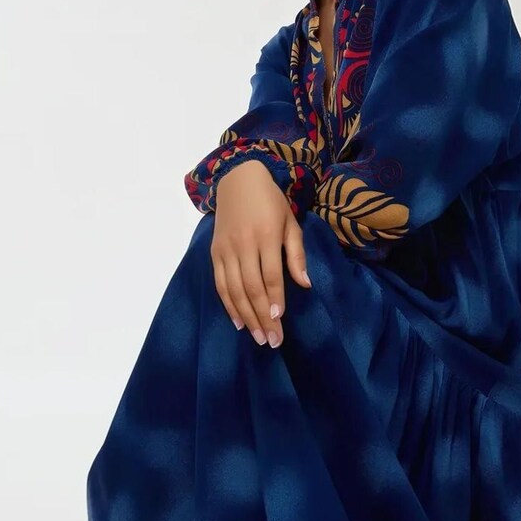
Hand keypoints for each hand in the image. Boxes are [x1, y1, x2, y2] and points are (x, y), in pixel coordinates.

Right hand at [210, 159, 311, 347]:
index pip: (270, 275)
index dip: (274, 299)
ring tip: (257, 337)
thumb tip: (305, 284)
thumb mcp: (291, 222)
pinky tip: (238, 321)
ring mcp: (226, 249)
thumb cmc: (271, 203)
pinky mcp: (214, 253)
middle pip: (252, 287)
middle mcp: (244, 244)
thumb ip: (296, 254)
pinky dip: (228, 304)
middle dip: (261, 317)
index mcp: (266, 235)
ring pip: (234, 290)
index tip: (278, 321)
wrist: (238, 180)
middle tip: (272, 340)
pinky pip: (220, 284)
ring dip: (245, 316)